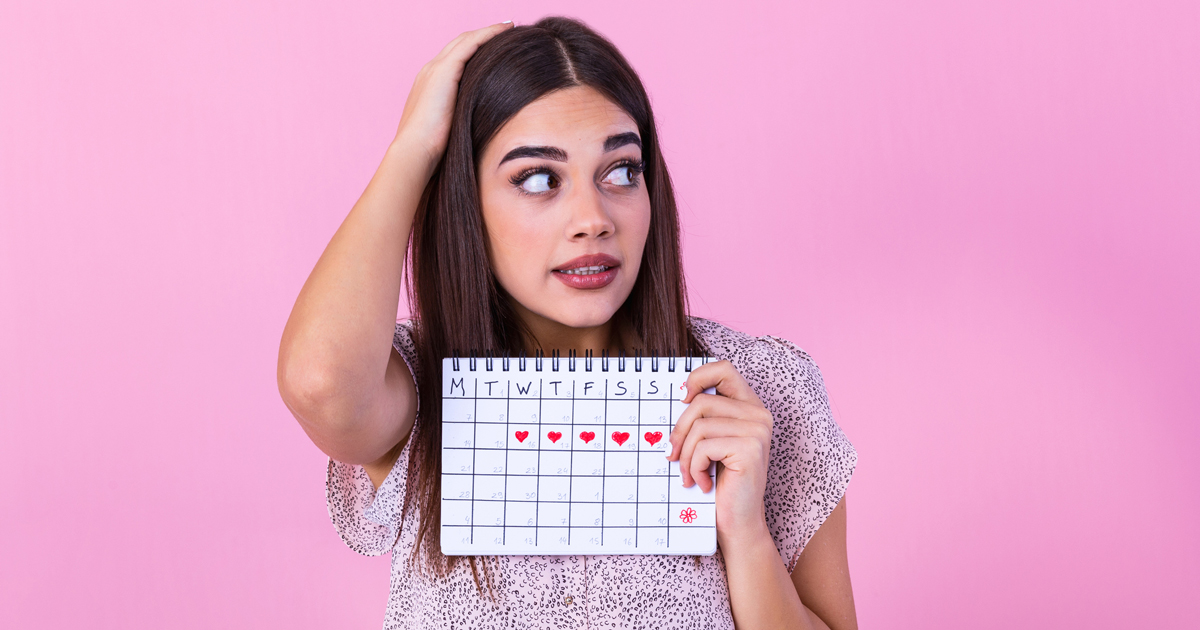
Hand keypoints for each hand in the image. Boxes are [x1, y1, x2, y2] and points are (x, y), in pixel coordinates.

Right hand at [392, 21, 513, 168]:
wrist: (415, 152)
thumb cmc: (430, 152)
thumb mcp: (447, 133)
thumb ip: (460, 124)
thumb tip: (479, 132)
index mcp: (428, 85)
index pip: (453, 60)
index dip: (473, 52)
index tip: (492, 50)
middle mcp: (429, 71)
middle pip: (459, 45)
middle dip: (481, 36)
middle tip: (504, 31)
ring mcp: (435, 69)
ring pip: (465, 40)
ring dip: (488, 31)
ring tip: (508, 26)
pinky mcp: (444, 70)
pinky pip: (471, 43)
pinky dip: (488, 34)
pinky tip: (504, 29)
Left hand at [667, 360, 773, 544]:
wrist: (737, 523)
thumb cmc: (719, 483)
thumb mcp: (708, 443)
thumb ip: (702, 417)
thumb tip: (676, 395)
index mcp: (749, 407)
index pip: (723, 369)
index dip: (698, 377)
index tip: (681, 399)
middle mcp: (759, 415)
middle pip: (701, 402)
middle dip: (679, 432)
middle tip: (673, 456)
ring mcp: (757, 431)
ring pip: (699, 425)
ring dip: (685, 455)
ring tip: (689, 474)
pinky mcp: (750, 449)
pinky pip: (704, 446)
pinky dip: (693, 467)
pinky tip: (702, 482)